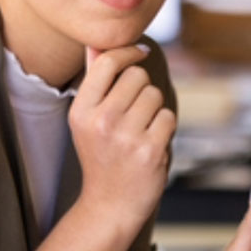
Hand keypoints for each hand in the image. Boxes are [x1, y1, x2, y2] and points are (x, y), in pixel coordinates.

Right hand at [69, 44, 175, 232]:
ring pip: (156, 95)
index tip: (140, 52)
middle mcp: (102, 121)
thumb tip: (97, 45)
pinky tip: (151, 144)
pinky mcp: (150, 150)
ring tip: (140, 131)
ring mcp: (126, 137)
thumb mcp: (87, 121)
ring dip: (155, 109)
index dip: (128, 52)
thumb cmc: (101, 157)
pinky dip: (164, 128)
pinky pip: (168, 117)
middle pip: (137, 76)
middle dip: (142, 88)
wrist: (110, 205)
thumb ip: (94, 82)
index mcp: (81, 110)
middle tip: (134, 113)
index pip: (108, 62)